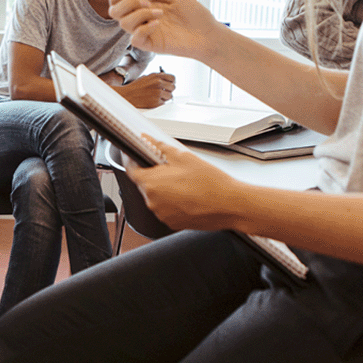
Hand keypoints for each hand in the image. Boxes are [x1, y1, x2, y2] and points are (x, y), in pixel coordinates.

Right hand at [107, 0, 224, 62]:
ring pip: (123, 23)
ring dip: (139, 14)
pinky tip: (158, 24)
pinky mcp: (150, 44)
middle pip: (114, 12)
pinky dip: (144, 28)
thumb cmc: (195, 14)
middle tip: (145, 2)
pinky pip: (134, 38)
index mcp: (145, 5)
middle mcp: (141, 18)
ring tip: (159, 13)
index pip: (119, 0)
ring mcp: (145, 32)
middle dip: (126, 3)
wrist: (208, 34)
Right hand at [116, 71, 175, 108]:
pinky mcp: (156, 102)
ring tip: (156, 96)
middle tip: (162, 92)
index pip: (173, 78)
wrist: (127, 95)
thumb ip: (157, 77)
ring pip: (170, 96)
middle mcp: (158, 83)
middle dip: (168, 90)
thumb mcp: (147, 77)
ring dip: (165, 97)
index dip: (172, 82)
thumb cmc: (136, 87)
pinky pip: (164, 103)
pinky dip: (159, 103)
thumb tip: (167, 80)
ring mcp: (158, 93)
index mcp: (156, 76)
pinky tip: (152, 100)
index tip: (169, 84)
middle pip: (173, 87)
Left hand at [123, 137, 242, 231]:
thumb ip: (159, 147)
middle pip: (144, 184)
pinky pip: (166, 209)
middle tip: (172, 169)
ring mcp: (162, 214)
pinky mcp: (172, 223)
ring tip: (185, 183)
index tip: (137, 155)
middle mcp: (152, 201)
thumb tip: (147, 139)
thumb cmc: (211, 183)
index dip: (133, 160)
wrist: (232, 205)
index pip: (131, 170)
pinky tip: (188, 195)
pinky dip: (173, 202)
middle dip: (155, 175)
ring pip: (156, 197)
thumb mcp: (184, 157)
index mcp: (151, 183)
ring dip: (165, 189)